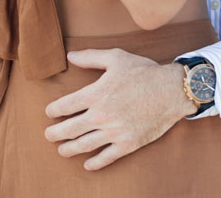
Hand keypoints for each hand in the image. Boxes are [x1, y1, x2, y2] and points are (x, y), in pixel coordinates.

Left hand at [43, 49, 191, 169]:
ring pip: (85, 145)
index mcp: (96, 93)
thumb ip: (90, 57)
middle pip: (70, 128)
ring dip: (69, 149)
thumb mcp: (116, 57)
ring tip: (61, 150)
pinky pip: (107, 157)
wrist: (173, 90)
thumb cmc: (144, 72)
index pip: (66, 106)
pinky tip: (87, 164)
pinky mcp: (128, 143)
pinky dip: (95, 162)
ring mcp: (114, 131)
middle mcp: (102, 115)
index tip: (49, 112)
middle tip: (48, 135)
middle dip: (55, 133)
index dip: (53, 110)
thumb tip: (70, 56)